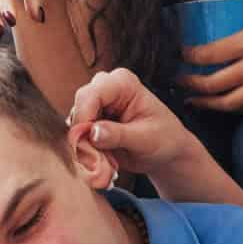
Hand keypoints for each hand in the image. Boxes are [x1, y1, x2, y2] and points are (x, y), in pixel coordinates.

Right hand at [67, 68, 198, 179]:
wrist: (167, 152)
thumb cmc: (164, 139)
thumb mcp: (145, 139)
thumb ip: (118, 135)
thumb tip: (93, 132)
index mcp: (122, 82)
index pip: (90, 95)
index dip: (84, 119)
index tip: (89, 144)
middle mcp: (105, 88)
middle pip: (78, 108)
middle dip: (84, 136)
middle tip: (99, 158)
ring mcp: (96, 105)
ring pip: (75, 125)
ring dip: (86, 146)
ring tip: (107, 161)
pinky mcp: (91, 122)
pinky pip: (78, 137)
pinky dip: (87, 151)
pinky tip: (104, 160)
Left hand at [177, 0, 242, 112]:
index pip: (212, 53)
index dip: (190, 56)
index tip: (179, 54)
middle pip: (214, 82)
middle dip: (190, 83)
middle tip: (178, 79)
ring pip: (227, 102)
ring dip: (205, 102)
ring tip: (191, 98)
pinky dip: (229, 108)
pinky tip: (218, 105)